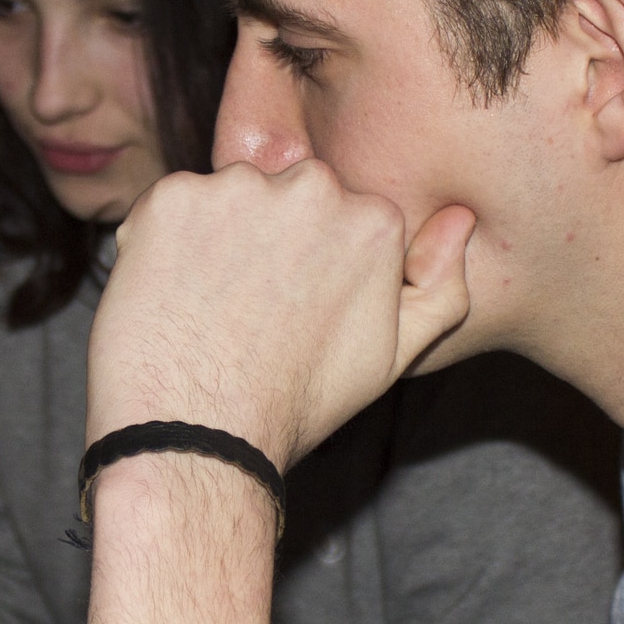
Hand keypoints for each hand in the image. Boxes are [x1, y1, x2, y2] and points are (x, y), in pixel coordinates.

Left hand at [88, 160, 474, 468]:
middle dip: (266, 235)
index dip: (308, 260)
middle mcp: (312, 189)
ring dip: (214, 236)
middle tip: (247, 307)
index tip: (291, 306)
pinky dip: (163, 242)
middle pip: (284, 192)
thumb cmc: (297, 403)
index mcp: (373, 221)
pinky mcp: (172, 198)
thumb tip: (460, 218)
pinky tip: (171, 296)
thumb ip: (440, 287)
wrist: (198, 435)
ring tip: (209, 306)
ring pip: (226, 196)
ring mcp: (238, 189)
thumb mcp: (394, 358)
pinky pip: (168, 205)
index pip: (337, 213)